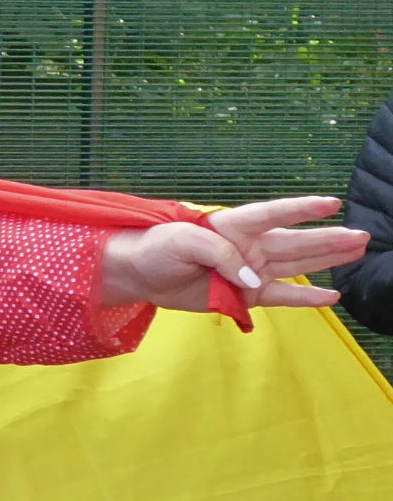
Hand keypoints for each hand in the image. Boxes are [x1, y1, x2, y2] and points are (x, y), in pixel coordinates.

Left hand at [100, 196, 367, 311]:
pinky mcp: (244, 295)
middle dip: (329, 238)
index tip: (332, 202)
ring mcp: (250, 270)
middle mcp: (249, 245)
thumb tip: (253, 280)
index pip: (274, 213)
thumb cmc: (157, 248)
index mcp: (234, 224)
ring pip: (296, 264)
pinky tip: (331, 295)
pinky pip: (280, 296)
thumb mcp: (183, 242)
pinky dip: (305, 297)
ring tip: (358, 251)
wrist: (139, 274)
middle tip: (362, 235)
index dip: (302, 208)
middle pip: (295, 241)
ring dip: (327, 259)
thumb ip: (220, 254)